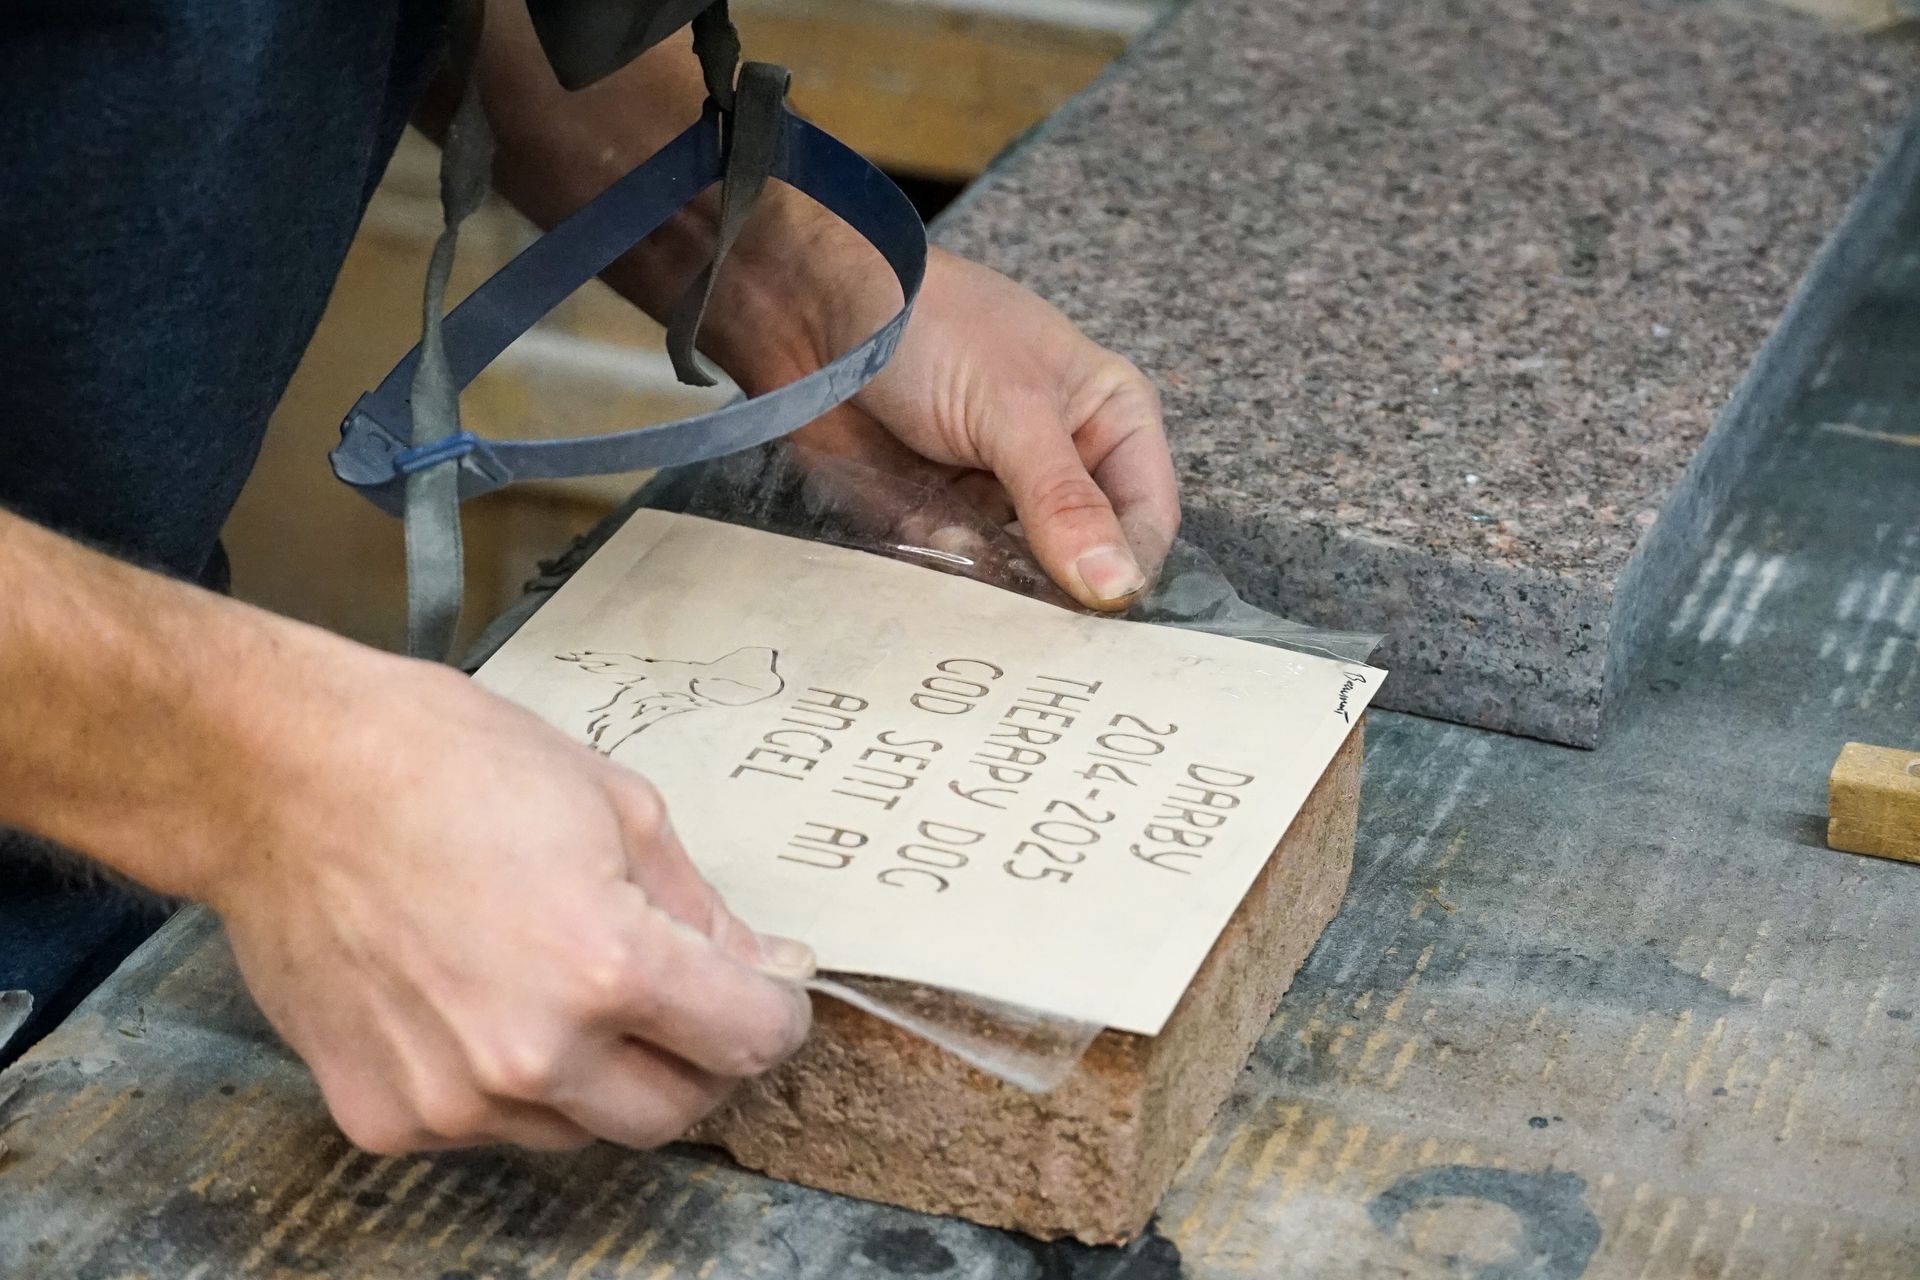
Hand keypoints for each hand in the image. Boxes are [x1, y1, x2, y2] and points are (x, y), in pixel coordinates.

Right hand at [197, 654, 812, 1153]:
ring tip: (565, 984)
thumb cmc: (441, 762)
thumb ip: (698, 908)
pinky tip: (484, 1002)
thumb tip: (760, 967)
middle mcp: (532, 1055)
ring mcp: (452, 1100)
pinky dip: (511, 1084)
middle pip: (676, 1111)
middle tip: (689, 998)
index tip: (771, 990)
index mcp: (604, 966)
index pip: (748, 1041)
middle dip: (702, 1057)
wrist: (280, 777)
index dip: (777, 1012)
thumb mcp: (614, 804)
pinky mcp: (385, 1117)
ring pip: (582, 1128)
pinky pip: (489, 1127)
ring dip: (604, 1075)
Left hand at [727, 248, 1180, 611]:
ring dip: (996, 592)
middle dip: (1058, 592)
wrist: (813, 305)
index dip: (1127, 569)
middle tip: (1033, 626)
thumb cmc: (932, 326)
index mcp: (1110, 422)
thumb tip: (1116, 587)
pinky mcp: (936, 515)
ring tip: (974, 589)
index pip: (1146, 521)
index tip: (1096, 615)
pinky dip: (943, 579)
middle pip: (1084, 560)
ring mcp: (996, 495)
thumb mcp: (1012, 408)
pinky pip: (955, 572)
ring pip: (1018, 577)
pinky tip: (927, 563)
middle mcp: (1062, 465)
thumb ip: (1063, 500)